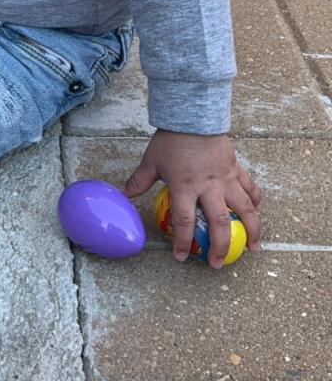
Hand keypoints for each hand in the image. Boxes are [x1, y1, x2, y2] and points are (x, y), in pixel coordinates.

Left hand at [124, 130, 261, 268]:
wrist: (193, 116)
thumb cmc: (171, 139)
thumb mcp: (151, 160)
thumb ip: (139, 181)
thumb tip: (123, 195)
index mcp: (185, 187)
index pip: (184, 221)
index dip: (183, 242)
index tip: (182, 257)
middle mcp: (208, 186)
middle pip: (219, 223)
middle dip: (220, 247)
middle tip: (217, 264)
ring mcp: (225, 178)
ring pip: (244, 209)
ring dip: (251, 230)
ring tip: (253, 248)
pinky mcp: (236, 169)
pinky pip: (250, 188)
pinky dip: (256, 201)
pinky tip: (257, 212)